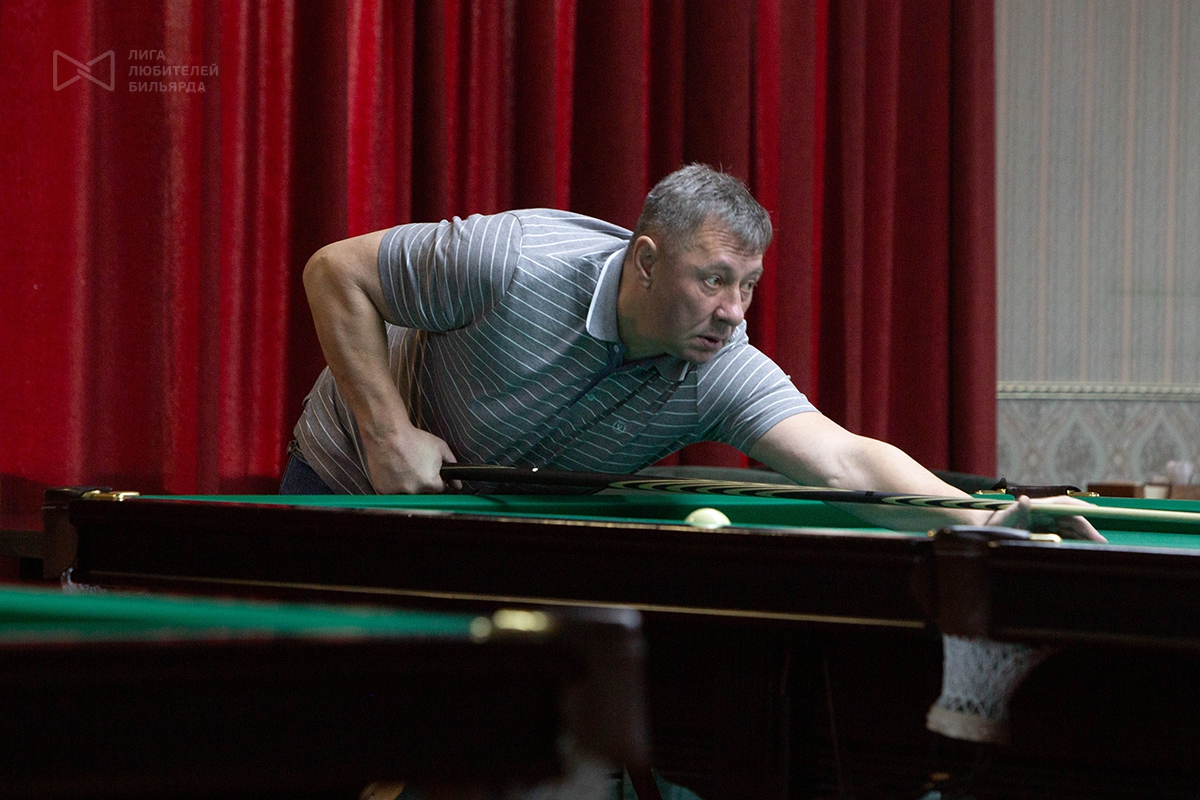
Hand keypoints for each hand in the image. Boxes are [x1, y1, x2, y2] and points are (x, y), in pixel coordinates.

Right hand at [363, 427, 461, 493]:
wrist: (388, 434)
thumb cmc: (412, 439)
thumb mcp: (440, 448)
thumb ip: (452, 466)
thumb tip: (458, 484)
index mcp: (430, 482)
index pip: (440, 489)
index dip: (437, 480)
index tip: (431, 473)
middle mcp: (414, 490)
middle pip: (423, 492)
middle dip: (422, 482)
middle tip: (415, 467)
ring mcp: (397, 492)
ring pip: (407, 494)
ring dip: (407, 485)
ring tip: (403, 468)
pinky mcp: (383, 490)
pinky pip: (391, 492)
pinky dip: (393, 485)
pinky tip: (393, 471)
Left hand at [986, 495, 1106, 542]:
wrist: (985, 531)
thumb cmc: (992, 526)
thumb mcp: (1001, 520)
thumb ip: (1013, 511)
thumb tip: (1025, 499)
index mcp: (1036, 507)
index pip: (1063, 506)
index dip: (1080, 511)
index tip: (1095, 518)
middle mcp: (1044, 513)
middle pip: (1071, 518)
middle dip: (1087, 529)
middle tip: (1102, 542)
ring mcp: (1045, 522)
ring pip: (1070, 527)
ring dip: (1084, 536)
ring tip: (1098, 548)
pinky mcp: (1044, 531)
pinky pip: (1064, 534)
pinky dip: (1075, 541)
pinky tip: (1084, 549)